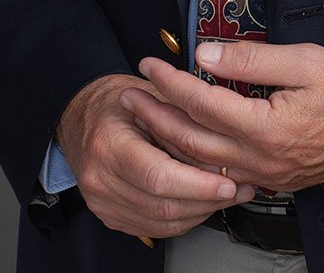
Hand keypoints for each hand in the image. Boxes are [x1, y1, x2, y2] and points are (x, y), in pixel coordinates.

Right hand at [55, 73, 256, 240]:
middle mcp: (101, 178)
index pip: (159, 176)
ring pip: (162, 222)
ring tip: (227, 195)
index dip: (198, 184)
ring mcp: (103, 202)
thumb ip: (182, 123)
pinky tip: (201, 203)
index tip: (228, 183)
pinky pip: (154, 227)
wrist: (85, 116)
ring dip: (200, 212)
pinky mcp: (110, 216)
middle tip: (238, 189)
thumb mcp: (153, 96)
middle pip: (163, 205)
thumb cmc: (120, 101)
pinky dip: (183, 218)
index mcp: (109, 144)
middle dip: (207, 201)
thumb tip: (221, 150)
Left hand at [121, 42, 323, 193]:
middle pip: (193, 140)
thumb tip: (209, 53)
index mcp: (266, 128)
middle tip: (132, 95)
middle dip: (157, 115)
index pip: (202, 102)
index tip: (150, 64)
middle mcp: (262, 159)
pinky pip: (226, 175)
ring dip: (172, 140)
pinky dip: (200, 161)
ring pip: (205, 164)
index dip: (171, 81)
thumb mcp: (306, 59)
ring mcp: (269, 174)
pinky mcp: (278, 178)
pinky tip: (190, 149)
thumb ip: (253, 58)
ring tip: (149, 119)